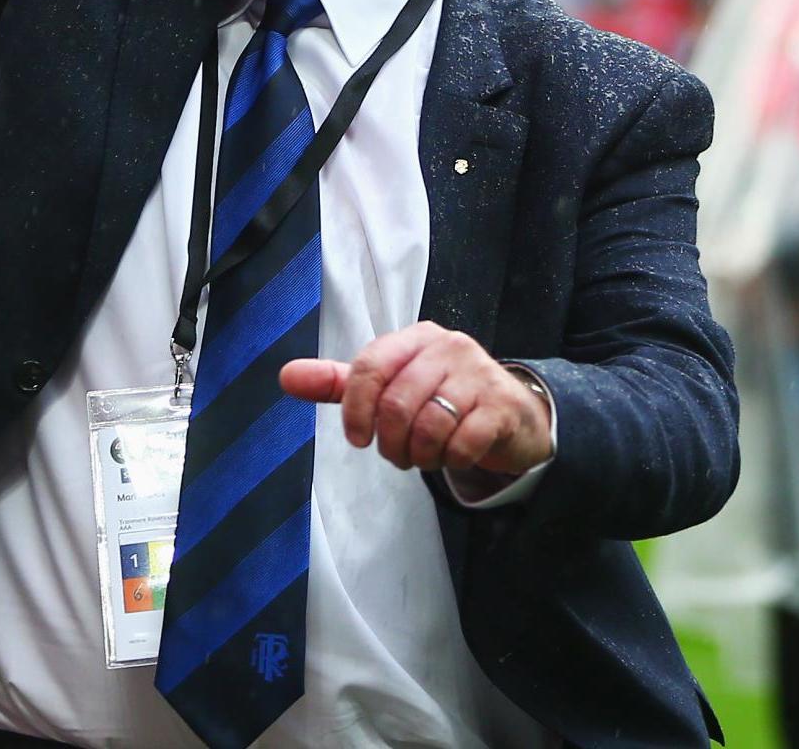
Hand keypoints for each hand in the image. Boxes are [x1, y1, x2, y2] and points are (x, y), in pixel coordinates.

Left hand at [280, 320, 553, 475]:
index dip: (356, 410)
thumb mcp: (389, 387)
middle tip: (397, 456)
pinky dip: (451, 460)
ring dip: (420, 456)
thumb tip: (286, 376)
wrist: (512, 416)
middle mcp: (447, 347)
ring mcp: (479, 374)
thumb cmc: (442, 398)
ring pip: (429, 425)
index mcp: (414, 338)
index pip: (369, 367)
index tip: (358, 439)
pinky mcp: (502, 406)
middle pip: (396, 403)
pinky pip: (462, 442)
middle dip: (390, 443)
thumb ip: (340, 384)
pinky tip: (454, 455)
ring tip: (425, 457)